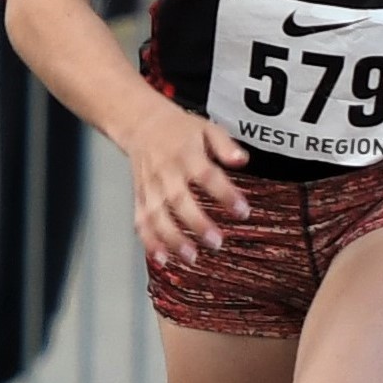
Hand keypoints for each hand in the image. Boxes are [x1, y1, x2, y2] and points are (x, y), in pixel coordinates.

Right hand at [123, 96, 250, 266]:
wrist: (141, 123)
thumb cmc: (180, 129)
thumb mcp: (207, 128)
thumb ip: (225, 145)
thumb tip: (242, 159)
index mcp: (186, 155)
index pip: (206, 175)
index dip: (224, 194)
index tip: (242, 211)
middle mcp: (166, 173)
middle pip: (179, 200)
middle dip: (197, 223)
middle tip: (216, 242)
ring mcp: (150, 187)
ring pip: (157, 216)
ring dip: (173, 239)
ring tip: (192, 257)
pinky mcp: (140, 197)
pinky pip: (141, 221)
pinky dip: (149, 241)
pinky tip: (162, 259)